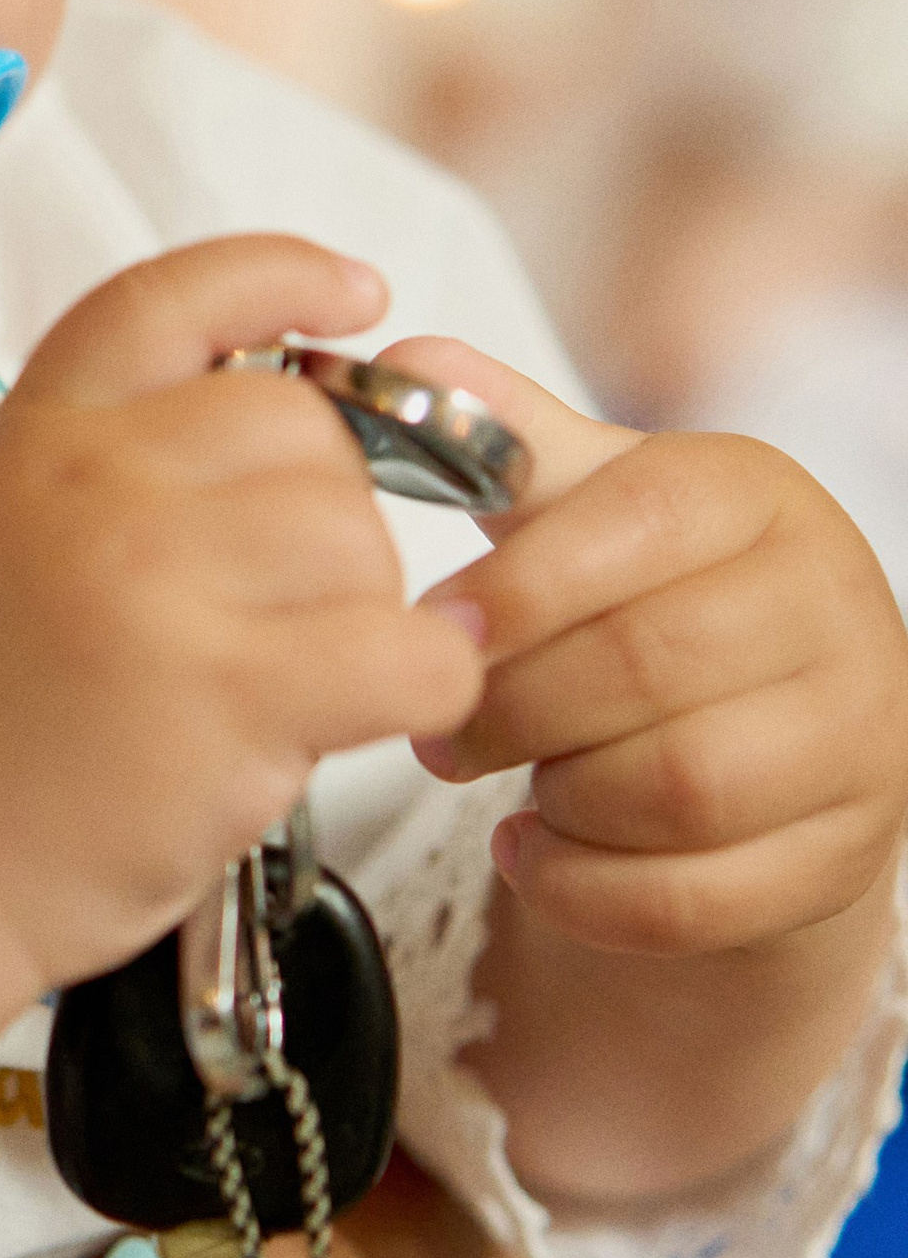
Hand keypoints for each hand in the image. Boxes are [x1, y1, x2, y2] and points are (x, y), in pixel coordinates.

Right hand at [0, 237, 485, 1122]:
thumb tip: (224, 402)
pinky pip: (406, 650)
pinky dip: (427, 679)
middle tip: (283, 604)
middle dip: (324, 514)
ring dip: (363, 610)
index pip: (172, 299)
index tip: (355, 294)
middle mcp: (92, 488)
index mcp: (33, 437)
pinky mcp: (227, 696)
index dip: (280, 276)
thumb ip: (80, 460)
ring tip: (292, 679)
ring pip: (362, 539)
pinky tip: (387, 707)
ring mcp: (157, 585)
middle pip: (303, 430)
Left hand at [390, 340, 907, 1203]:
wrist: (773, 732)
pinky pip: (698, 896)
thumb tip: (402, 361)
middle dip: (514, 709)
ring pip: (679, 787)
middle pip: (645, 665)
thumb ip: (502, 441)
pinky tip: (535, 854)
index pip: (635, 526)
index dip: (519, 586)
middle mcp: (831, 605)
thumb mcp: (592, 506)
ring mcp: (855, 735)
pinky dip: (587, 890)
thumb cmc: (662, 600)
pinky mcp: (842, 852)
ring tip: (512, 783)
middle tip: (439, 731)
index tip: (433, 628)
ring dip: (560, 798)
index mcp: (756, 498)